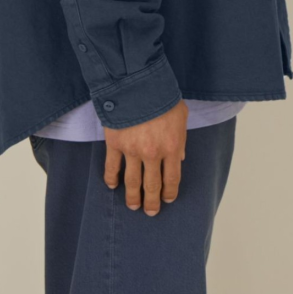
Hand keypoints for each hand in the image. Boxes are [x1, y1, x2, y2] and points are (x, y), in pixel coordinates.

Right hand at [103, 99, 187, 215]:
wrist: (137, 82)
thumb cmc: (163, 95)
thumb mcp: (181, 115)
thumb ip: (181, 139)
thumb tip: (180, 157)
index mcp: (172, 147)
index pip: (172, 178)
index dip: (169, 192)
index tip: (167, 200)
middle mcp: (152, 154)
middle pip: (152, 185)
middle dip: (152, 201)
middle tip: (150, 212)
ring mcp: (132, 150)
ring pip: (132, 181)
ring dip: (132, 197)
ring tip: (133, 206)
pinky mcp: (114, 143)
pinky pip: (112, 167)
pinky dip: (111, 178)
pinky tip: (112, 185)